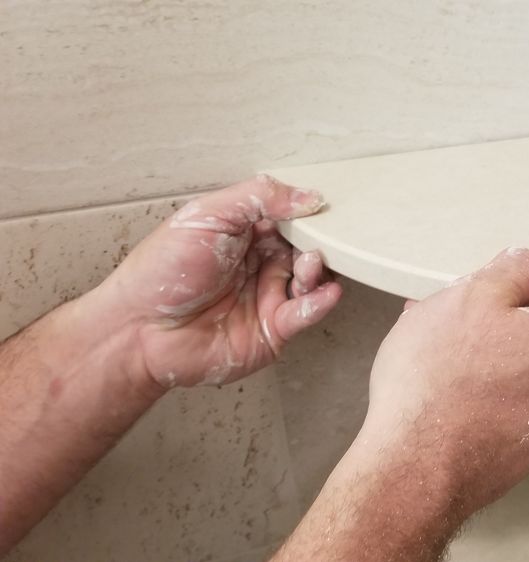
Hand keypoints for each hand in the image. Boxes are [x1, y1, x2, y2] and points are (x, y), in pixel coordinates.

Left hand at [83, 175, 341, 388]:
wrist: (138, 330)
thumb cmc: (161, 273)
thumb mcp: (208, 215)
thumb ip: (259, 198)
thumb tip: (308, 197)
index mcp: (245, 235)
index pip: (289, 219)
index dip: (305, 215)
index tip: (318, 209)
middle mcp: (259, 265)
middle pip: (305, 250)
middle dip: (316, 244)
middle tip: (313, 241)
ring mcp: (267, 298)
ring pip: (311, 282)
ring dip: (318, 271)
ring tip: (308, 264)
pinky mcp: (272, 331)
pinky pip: (305, 315)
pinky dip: (320, 303)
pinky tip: (324, 292)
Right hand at [272, 248, 528, 561]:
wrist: (410, 469)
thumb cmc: (443, 381)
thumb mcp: (473, 297)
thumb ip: (517, 272)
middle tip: (484, 319)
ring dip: (506, 365)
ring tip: (454, 353)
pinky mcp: (519, 460)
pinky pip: (514, 413)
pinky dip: (491, 398)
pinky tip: (447, 388)